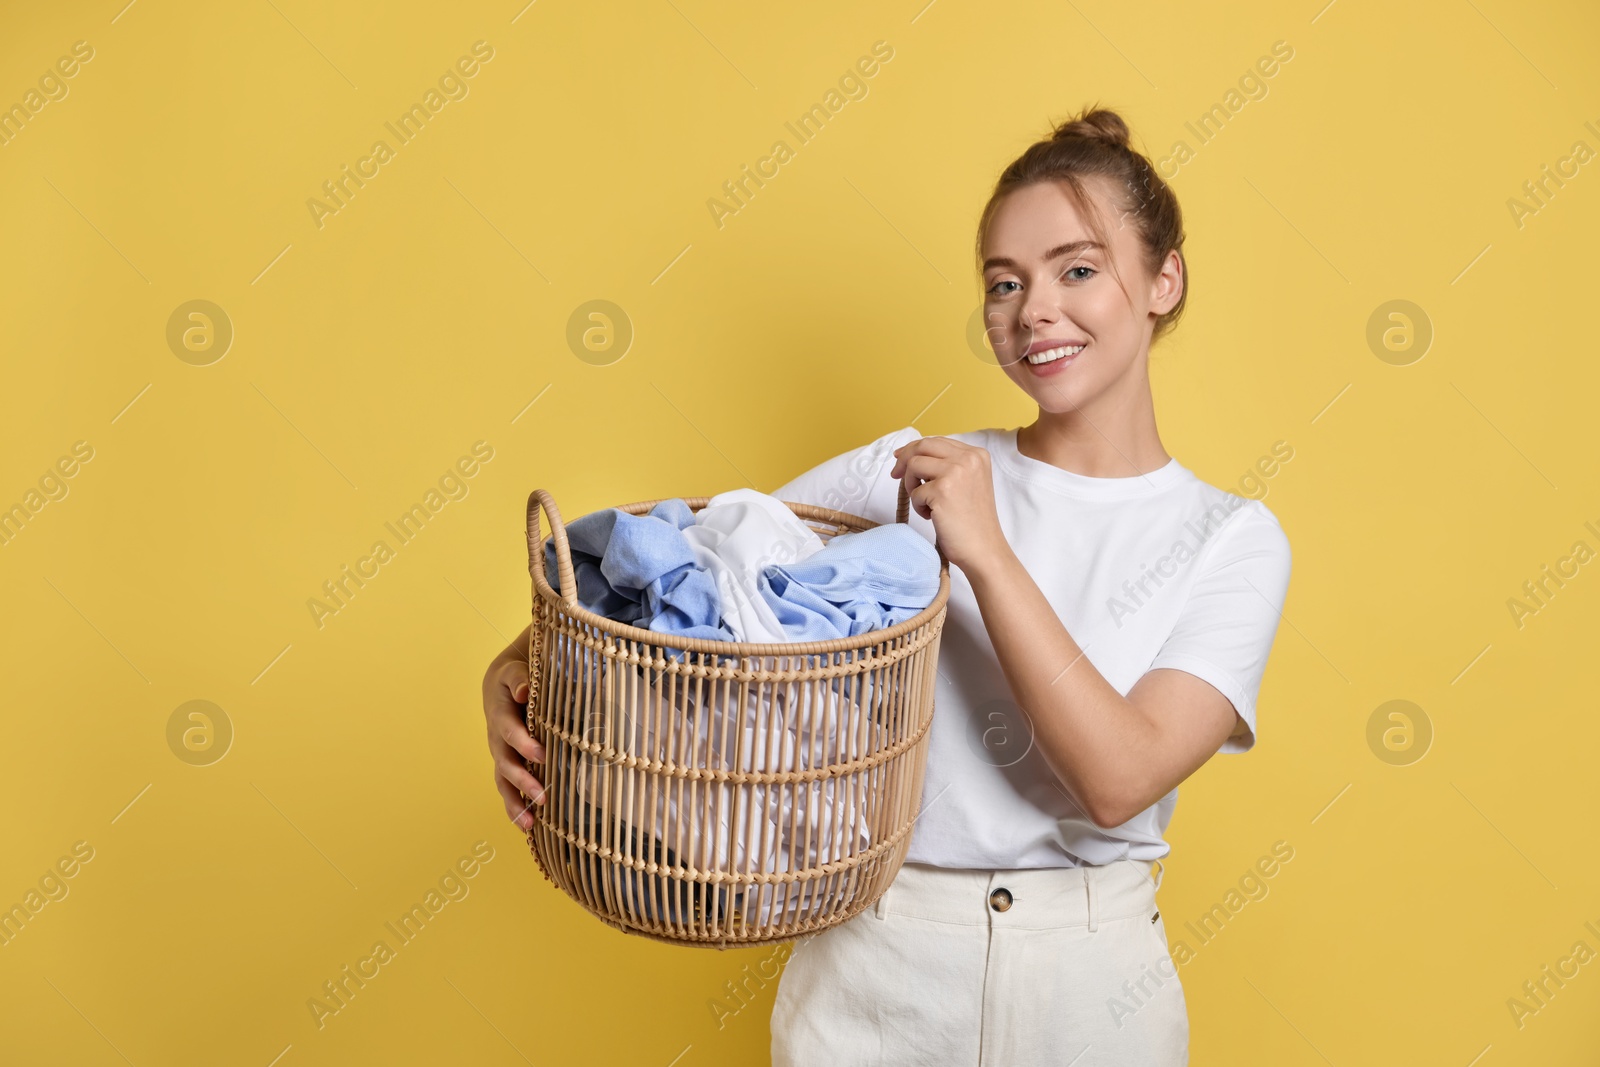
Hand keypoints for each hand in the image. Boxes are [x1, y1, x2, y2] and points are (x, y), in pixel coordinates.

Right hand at [482, 626, 545, 831]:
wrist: (501, 684)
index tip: (541, 755)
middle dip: (522, 782)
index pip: (509, 731)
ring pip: (503, 783)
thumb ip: (520, 678)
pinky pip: (507, 789)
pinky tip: (528, 829)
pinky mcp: (506, 765)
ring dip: (515, 804)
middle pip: (505, 764)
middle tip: (541, 797)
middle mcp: (496, 740)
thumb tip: (524, 690)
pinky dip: (515, 808)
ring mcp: (500, 755)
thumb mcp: (515, 670)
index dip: (523, 744)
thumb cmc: (514, 676)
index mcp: (500, 714)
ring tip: (529, 825)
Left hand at [888, 436, 1008, 573]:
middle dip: (904, 459)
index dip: (914, 448)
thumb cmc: (973, 521)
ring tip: (925, 503)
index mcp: (977, 454)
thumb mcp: (968, 482)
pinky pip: (914, 492)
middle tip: (895, 475)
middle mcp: (968, 458)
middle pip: (923, 446)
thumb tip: (911, 456)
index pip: (937, 441)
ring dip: (911, 486)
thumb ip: (948, 465)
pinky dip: (918, 506)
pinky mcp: (942, 490)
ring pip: (914, 465)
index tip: (900, 458)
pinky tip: (933, 517)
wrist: (983, 548)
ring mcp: (956, 472)